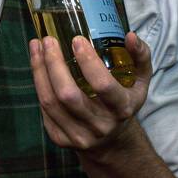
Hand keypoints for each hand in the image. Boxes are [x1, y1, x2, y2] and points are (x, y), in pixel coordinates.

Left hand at [29, 32, 151, 156]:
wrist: (113, 141)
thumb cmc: (125, 101)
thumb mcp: (141, 81)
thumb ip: (141, 56)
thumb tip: (130, 35)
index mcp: (122, 108)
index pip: (103, 85)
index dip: (88, 62)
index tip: (76, 40)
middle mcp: (100, 126)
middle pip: (68, 94)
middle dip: (54, 64)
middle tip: (48, 40)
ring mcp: (79, 136)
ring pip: (50, 102)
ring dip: (40, 71)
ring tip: (36, 47)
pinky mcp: (62, 140)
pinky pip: (44, 111)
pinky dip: (39, 85)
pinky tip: (38, 67)